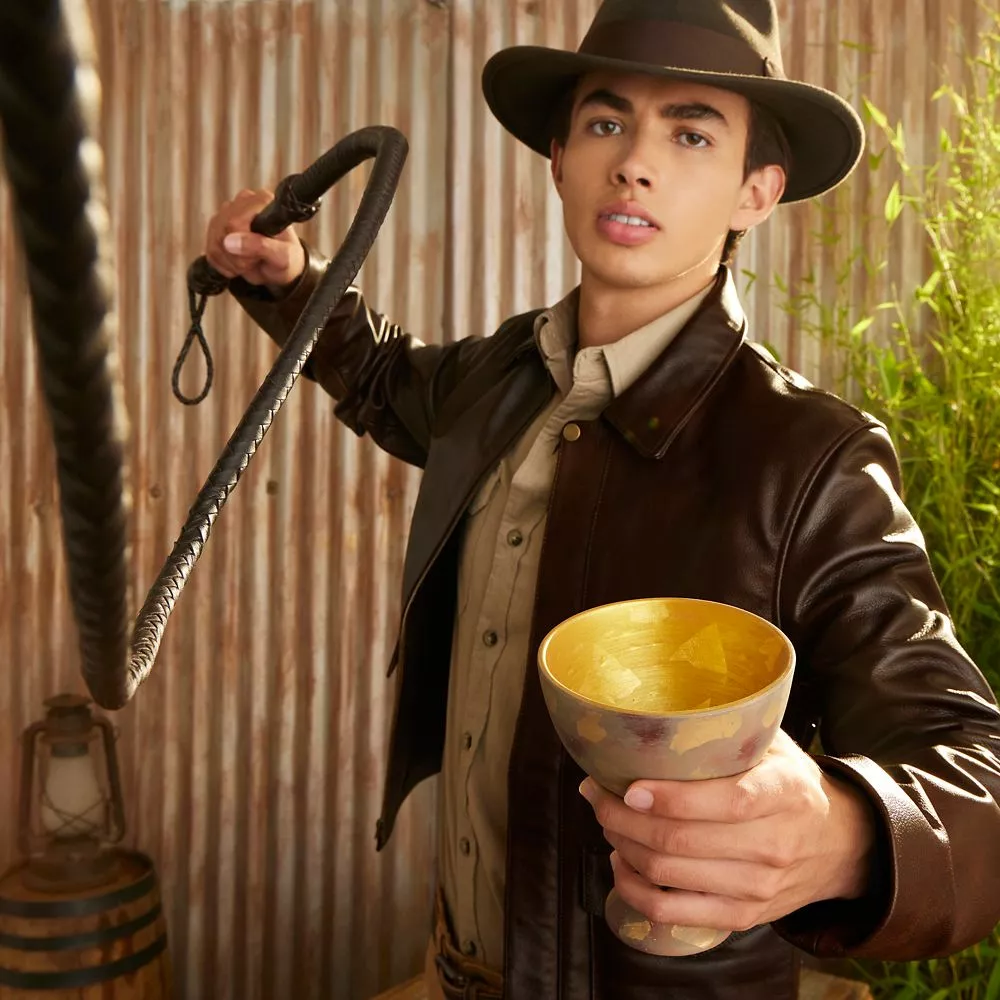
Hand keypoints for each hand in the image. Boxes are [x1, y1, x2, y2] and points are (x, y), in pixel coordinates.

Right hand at [203, 188, 305, 290]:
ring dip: (231, 262)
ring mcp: (226, 212)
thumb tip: (230, 241)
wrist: (280, 267)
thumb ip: (261, 247)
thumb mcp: (283, 256)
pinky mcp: (216, 226)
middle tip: (255, 261)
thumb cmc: (287, 258)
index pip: (234, 223)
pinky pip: (210, 251)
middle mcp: (243, 201)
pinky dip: (224, 264)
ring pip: (214, 242)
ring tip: (250, 262)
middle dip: (238, 257)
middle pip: (222, 232)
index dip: (242, 246)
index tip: (257, 256)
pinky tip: (238, 263)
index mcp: (262, 201)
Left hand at [580, 729, 876, 932]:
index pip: (727, 801)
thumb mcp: (773, 745)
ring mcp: (758, 887)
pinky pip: (673, 913)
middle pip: (681, 841)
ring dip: (622, 846)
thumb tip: (658, 712)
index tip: (630, 786)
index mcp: (783, 792)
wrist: (838, 844)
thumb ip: (728, 730)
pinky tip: (620, 863)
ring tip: (605, 819)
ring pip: (668, 875)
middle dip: (623, 817)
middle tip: (597, 793)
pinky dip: (634, 889)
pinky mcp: (742, 917)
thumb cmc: (789, 783)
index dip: (671, 797)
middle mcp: (773, 844)